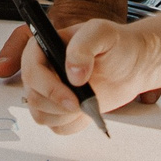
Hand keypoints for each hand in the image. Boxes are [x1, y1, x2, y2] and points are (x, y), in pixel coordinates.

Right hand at [21, 16, 160, 133]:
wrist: (129, 64)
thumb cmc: (115, 45)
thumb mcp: (101, 33)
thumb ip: (84, 46)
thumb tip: (73, 72)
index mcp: (45, 46)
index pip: (31, 69)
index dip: (47, 86)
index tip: (72, 96)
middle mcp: (43, 70)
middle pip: (33, 96)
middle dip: (58, 105)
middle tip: (83, 104)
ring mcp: (49, 91)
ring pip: (41, 115)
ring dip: (65, 116)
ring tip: (88, 104)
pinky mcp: (58, 110)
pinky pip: (56, 126)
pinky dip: (72, 124)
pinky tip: (87, 111)